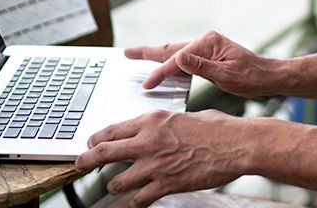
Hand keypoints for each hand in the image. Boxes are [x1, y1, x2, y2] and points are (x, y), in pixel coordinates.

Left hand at [75, 109, 245, 206]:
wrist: (237, 145)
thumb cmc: (218, 129)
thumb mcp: (184, 117)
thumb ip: (164, 125)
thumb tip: (157, 129)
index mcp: (152, 121)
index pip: (112, 130)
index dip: (96, 139)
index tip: (91, 144)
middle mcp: (148, 142)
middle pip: (104, 153)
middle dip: (86, 160)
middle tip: (79, 165)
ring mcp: (155, 165)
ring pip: (117, 181)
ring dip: (114, 185)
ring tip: (115, 186)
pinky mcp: (166, 184)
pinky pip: (139, 198)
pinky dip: (135, 202)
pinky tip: (136, 201)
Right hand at [126, 31, 276, 97]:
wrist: (269, 77)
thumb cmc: (252, 77)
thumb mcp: (227, 75)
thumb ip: (202, 67)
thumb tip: (179, 57)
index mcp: (209, 43)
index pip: (178, 59)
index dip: (161, 72)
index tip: (147, 84)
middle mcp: (206, 41)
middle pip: (171, 48)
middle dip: (148, 52)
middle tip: (126, 53)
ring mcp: (207, 47)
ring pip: (175, 53)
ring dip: (156, 56)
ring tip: (136, 56)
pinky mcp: (208, 55)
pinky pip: (183, 59)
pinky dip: (169, 62)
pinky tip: (162, 67)